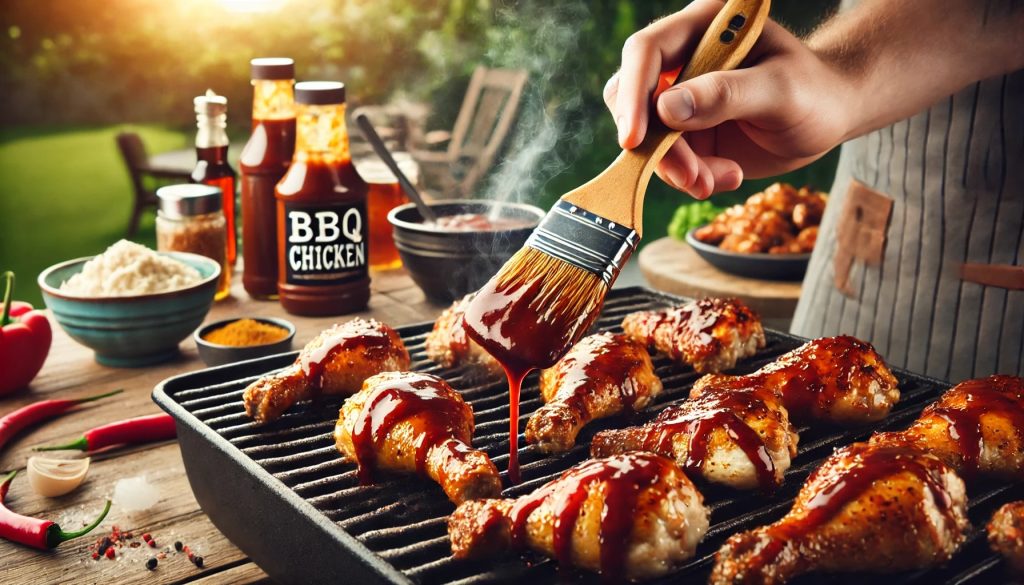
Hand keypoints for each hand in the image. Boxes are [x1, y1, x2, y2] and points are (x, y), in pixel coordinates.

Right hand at [605, 0, 852, 198]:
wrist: (830, 117)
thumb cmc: (815, 91)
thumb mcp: (780, 90)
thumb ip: (725, 95)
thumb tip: (665, 110)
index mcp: (704, 27)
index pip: (647, 51)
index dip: (633, 93)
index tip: (635, 139)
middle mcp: (684, 58)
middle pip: (635, 97)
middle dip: (658, 144)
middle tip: (690, 175)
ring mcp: (681, 97)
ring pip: (648, 136)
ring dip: (678, 168)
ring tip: (720, 180)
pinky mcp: (685, 131)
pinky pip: (667, 159)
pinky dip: (692, 177)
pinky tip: (726, 177)